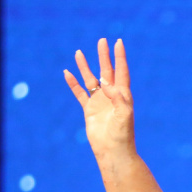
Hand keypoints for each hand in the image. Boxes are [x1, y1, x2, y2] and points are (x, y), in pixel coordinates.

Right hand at [63, 38, 135, 159]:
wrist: (112, 151)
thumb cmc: (122, 134)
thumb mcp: (124, 114)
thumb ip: (117, 97)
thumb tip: (105, 84)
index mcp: (123, 95)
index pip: (121, 71)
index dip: (120, 57)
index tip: (118, 42)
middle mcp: (111, 96)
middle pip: (106, 71)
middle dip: (104, 56)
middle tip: (101, 41)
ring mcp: (99, 102)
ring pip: (91, 80)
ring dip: (85, 67)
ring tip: (79, 52)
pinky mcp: (89, 110)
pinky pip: (80, 93)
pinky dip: (73, 83)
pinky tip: (67, 73)